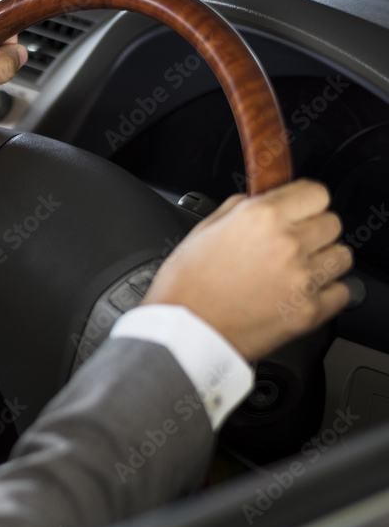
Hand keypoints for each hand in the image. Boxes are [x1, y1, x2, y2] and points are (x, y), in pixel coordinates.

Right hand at [143, 180, 352, 360]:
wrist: (184, 333)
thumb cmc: (185, 287)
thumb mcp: (202, 231)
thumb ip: (240, 209)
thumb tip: (262, 200)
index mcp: (260, 217)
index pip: (316, 192)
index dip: (304, 202)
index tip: (298, 211)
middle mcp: (287, 243)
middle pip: (332, 223)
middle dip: (312, 231)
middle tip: (289, 246)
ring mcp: (302, 279)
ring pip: (341, 257)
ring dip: (323, 261)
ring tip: (295, 272)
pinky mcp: (309, 311)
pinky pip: (342, 292)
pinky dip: (327, 293)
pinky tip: (301, 294)